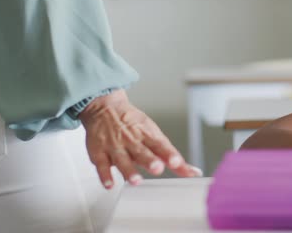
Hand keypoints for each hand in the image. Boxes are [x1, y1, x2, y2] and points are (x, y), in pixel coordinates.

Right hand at [79, 90, 201, 188]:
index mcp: (147, 134)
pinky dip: (105, 174)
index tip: (177, 162)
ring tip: (136, 180)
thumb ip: (171, 156)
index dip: (169, 154)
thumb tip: (192, 172)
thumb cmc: (132, 123)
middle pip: (142, 151)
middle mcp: (132, 140)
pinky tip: (110, 183)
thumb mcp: (153, 134)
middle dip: (150, 160)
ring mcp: (115, 146)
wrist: (105, 107)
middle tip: (158, 168)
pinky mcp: (99, 152)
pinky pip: (101, 164)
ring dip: (129, 170)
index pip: (161, 145)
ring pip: (122, 158)